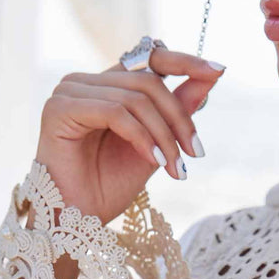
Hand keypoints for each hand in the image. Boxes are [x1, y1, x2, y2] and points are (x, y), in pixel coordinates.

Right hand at [34, 46, 226, 227]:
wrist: (78, 221)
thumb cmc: (109, 186)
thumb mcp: (155, 144)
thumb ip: (178, 109)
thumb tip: (212, 74)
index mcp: (107, 85)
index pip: (149, 58)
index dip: (185, 61)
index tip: (218, 71)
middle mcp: (86, 82)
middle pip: (148, 81)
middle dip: (179, 118)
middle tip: (195, 153)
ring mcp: (70, 91)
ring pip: (135, 98)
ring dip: (164, 135)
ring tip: (175, 167)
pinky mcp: (60, 108)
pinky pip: (115, 112)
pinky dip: (141, 137)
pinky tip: (154, 161)